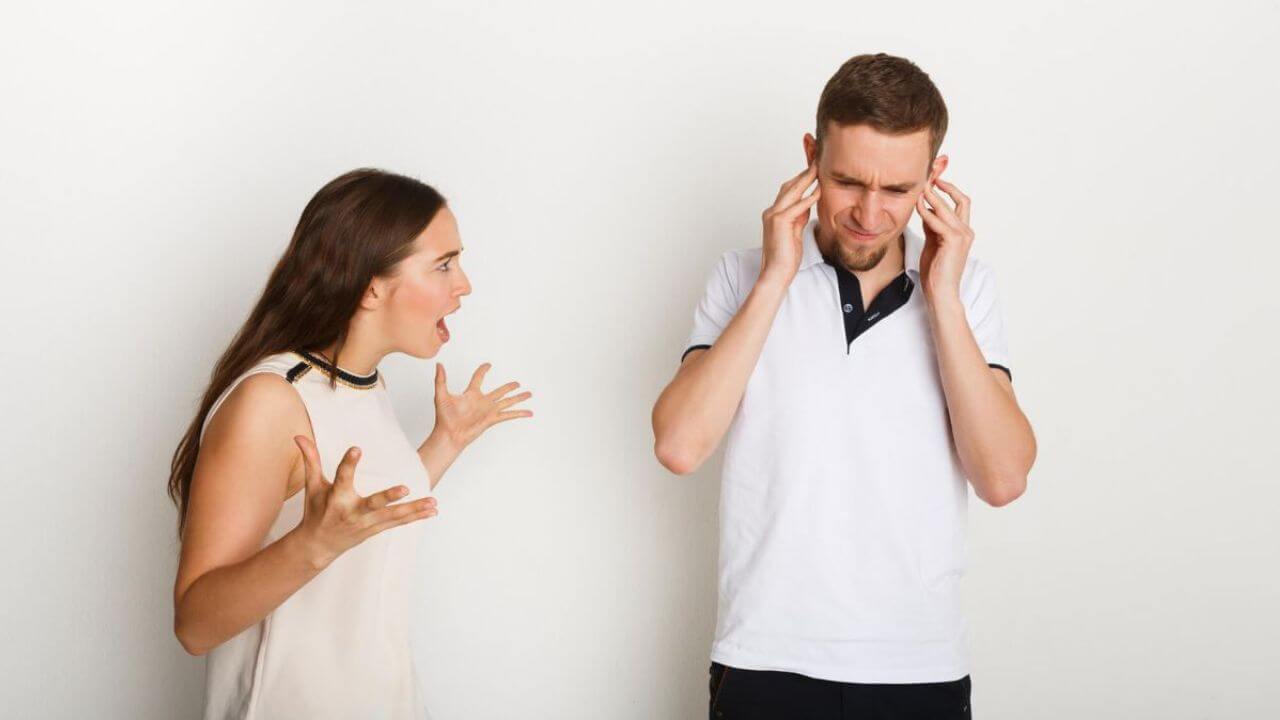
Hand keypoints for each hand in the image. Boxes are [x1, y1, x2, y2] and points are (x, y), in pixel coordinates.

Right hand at [291, 436, 437, 568]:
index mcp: (336, 498)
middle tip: (405, 489)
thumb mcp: (313, 486)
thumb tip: (299, 435)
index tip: (357, 449)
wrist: (318, 546)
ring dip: (413, 510)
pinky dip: (415, 517)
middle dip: (388, 498)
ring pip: (392, 516)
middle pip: (373, 504)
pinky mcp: (376, 529)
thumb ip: (311, 459)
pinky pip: (398, 523)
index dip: (349, 463)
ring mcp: (366, 523)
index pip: (343, 477)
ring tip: (433, 502)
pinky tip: (433, 510)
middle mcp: (353, 512)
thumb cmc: (316, 511)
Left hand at [429, 363, 532, 453]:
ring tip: (529, 394)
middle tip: (517, 383)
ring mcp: (488, 410)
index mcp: (471, 394)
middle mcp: (482, 402)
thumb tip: (439, 365)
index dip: (483, 370)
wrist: (449, 434)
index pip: (478, 378)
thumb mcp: (441, 395)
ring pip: (508, 401)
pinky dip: (520, 413)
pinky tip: (529, 412)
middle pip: (499, 391)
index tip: (488, 365)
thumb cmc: (444, 418)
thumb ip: (441, 379)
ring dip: (519, 398)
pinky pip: (509, 415)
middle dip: (509, 387)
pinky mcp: (492, 419)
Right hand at [759, 162, 820, 286]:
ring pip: (791, 191)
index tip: (813, 170)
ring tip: (818, 168)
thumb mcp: (795, 232)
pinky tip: (819, 191)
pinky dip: (808, 198)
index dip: (801, 179)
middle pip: (789, 186)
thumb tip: (807, 204)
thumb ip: (799, 217)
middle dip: (804, 173)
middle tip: (817, 161)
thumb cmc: (786, 258)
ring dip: (806, 178)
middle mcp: (771, 212)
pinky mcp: (779, 222)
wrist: (776, 273)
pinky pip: (797, 206)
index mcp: (774, 214)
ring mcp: (773, 216)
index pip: (788, 191)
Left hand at [916, 175, 973, 304]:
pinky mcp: (954, 242)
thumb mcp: (932, 242)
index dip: (949, 188)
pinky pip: (939, 221)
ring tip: (919, 186)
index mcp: (963, 230)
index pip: (960, 202)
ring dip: (932, 195)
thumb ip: (931, 226)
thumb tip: (925, 208)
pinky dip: (927, 212)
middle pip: (960, 198)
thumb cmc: (935, 271)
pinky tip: (917, 206)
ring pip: (948, 207)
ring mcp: (962, 235)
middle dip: (945, 184)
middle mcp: (966, 230)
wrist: (941, 292)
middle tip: (929, 174)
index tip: (934, 178)